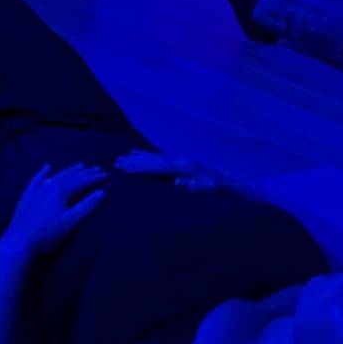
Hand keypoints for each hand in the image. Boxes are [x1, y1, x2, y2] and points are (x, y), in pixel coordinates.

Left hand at [1, 163, 104, 257]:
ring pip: (56, 175)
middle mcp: (50, 185)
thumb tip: (102, 192)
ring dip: (69, 170)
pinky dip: (43, 172)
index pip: (81, 181)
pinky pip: (37, 179)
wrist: (20, 240)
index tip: (106, 175)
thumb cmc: (48, 233)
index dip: (94, 178)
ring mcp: (38, 189)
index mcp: (61, 190)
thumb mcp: (70, 221)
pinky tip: (47, 167)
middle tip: (97, 168)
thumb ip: (86, 206)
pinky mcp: (28, 195)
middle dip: (85, 172)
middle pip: (70, 176)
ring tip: (80, 165)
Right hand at [113, 151, 227, 194]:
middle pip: (153, 160)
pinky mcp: (179, 162)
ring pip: (154, 157)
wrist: (226, 184)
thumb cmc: (216, 189)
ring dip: (138, 157)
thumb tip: (177, 183)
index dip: (141, 168)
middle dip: (134, 162)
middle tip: (116, 163)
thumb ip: (192, 187)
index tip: (124, 170)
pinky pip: (159, 157)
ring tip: (121, 157)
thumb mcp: (207, 190)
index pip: (158, 167)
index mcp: (183, 167)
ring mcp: (179, 159)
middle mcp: (179, 160)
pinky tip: (138, 153)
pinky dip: (147, 155)